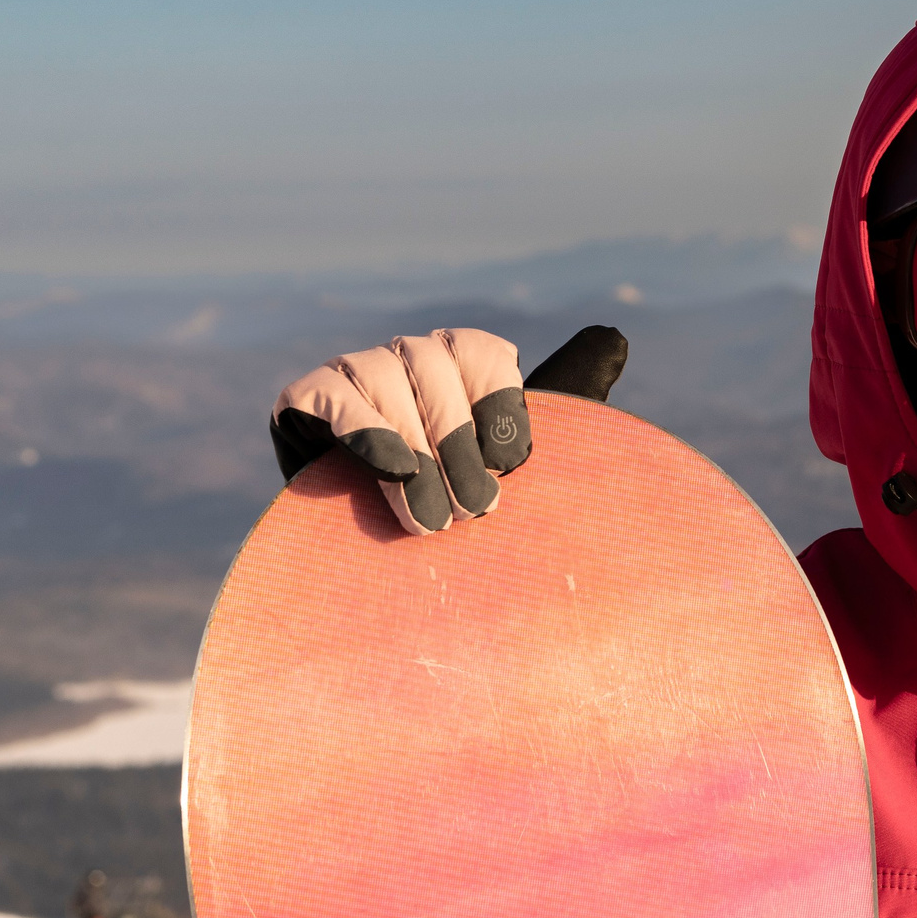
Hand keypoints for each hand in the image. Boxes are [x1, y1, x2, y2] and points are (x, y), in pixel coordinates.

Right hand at [268, 325, 626, 533]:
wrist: (387, 579)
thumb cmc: (469, 509)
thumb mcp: (522, 451)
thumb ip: (572, 391)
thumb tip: (614, 338)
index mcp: (459, 359)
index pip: (481, 352)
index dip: (498, 406)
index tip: (510, 465)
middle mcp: (406, 356)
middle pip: (433, 366)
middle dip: (457, 445)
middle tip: (472, 512)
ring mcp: (352, 373)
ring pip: (385, 380)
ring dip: (415, 454)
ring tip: (431, 520)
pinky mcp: (302, 401)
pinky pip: (331, 395)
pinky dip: (363, 428)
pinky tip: (390, 467)